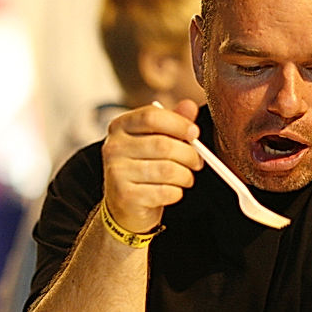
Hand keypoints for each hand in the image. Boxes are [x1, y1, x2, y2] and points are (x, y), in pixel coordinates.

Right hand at [101, 100, 202, 233]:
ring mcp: (116, 172)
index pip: (151, 116)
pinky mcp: (125, 196)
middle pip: (163, 144)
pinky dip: (176, 193)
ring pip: (167, 170)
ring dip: (185, 176)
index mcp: (120, 127)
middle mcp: (113, 147)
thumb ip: (173, 121)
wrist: (126, 206)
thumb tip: (189, 105)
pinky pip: (164, 192)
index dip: (178, 123)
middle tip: (197, 162)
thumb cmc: (144, 167)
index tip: (194, 133)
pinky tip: (172, 191)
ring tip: (186, 178)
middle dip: (189, 154)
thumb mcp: (156, 139)